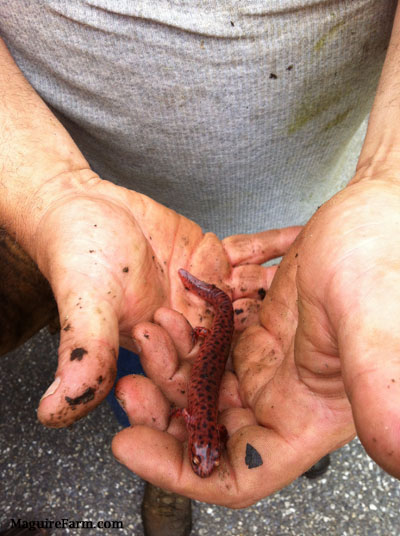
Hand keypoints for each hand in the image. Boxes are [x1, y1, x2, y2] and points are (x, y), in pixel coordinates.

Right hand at [35, 172, 299, 426]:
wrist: (83, 208)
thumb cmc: (78, 254)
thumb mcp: (87, 304)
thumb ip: (86, 353)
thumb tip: (56, 411)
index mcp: (160, 347)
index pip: (195, 377)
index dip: (226, 378)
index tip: (250, 374)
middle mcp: (189, 326)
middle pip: (235, 342)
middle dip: (265, 339)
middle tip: (301, 332)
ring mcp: (207, 291)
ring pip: (250, 299)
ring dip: (279, 291)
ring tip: (313, 282)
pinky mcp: (214, 258)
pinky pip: (250, 254)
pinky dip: (273, 245)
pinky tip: (299, 237)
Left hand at [112, 176, 399, 506]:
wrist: (378, 208)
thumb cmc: (385, 252)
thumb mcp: (375, 316)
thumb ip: (376, 378)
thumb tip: (396, 450)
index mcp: (310, 408)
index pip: (243, 472)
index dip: (184, 471)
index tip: (133, 445)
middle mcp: (284, 388)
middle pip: (209, 421)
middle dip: (163, 406)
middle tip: (132, 382)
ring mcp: (268, 353)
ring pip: (203, 375)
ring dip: (172, 357)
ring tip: (156, 326)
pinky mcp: (259, 320)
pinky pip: (213, 332)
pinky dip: (194, 321)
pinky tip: (186, 298)